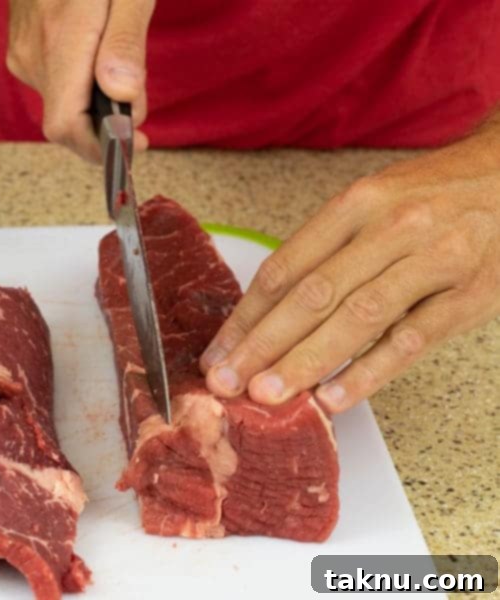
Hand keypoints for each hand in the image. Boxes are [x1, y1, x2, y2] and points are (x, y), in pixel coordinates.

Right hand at [5, 0, 153, 161]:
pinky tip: (98, 60)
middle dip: (106, 124)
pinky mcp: (21, 48)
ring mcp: (22, 52)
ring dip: (94, 104)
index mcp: (60, 40)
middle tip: (139, 99)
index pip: (66, 127)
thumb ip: (126, 42)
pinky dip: (80, 87)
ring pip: (61, 103)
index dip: (101, 148)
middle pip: (66, 121)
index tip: (138, 145)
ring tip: (120, 68)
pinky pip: (53, 84)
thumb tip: (122, 96)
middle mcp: (32, 54)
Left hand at [200, 116, 499, 412]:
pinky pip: (410, 339)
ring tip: (268, 395)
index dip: (245, 316)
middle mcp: (389, 229)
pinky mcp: (468, 294)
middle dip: (262, 344)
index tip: (218, 353)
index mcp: (355, 205)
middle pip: (311, 295)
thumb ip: (325, 251)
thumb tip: (265, 313)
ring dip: (306, 361)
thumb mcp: (373, 203)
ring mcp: (431, 261)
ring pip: (356, 317)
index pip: (285, 268)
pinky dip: (369, 371)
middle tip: (227, 382)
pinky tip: (335, 397)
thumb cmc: (432, 197)